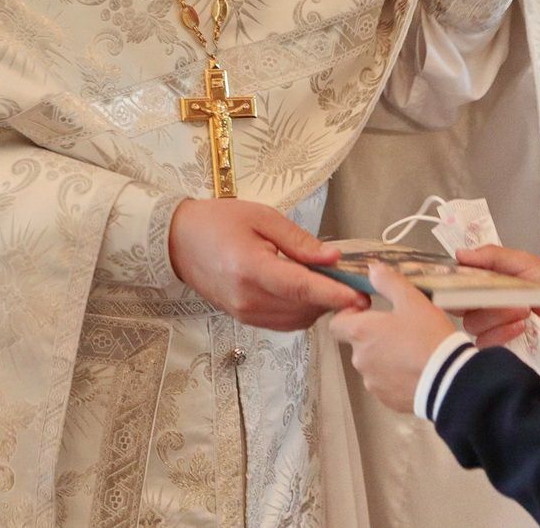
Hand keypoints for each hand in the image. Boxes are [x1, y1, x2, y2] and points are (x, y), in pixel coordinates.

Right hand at [167, 199, 365, 330]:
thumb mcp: (262, 217)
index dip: (335, 294)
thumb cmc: (219, 221)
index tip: (362, 296)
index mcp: (251, 269)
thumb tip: (333, 258)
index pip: (302, 289)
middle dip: (332, 299)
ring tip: (326, 281)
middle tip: (348, 278)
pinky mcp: (244, 320)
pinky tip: (304, 290)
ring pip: (297, 321)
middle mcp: (248, 299)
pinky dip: (301, 310)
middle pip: (304, 310)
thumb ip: (299, 241)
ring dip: (318, 306)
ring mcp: (245, 314)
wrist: (178, 241)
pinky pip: (284, 322)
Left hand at [329, 263, 459, 414]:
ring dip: (385, 357)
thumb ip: (389, 282)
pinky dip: (395, 376)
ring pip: (372, 364)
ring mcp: (372, 382)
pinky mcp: (386, 399)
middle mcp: (360, 359)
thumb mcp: (413, 301)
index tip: (368, 310)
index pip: (336, 323)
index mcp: (361, 332)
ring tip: (411, 350)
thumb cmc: (429, 338)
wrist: (448, 381)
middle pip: (357, 343)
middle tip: (400, 329)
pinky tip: (415, 369)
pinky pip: (385, 383)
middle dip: (374, 336)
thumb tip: (373, 270)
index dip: (349, 315)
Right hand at [455, 245, 539, 347]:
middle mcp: (480, 304)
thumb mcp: (522, 262)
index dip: (450, 285)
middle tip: (500, 295)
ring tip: (524, 310)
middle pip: (458, 306)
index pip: (453, 284)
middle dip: (479, 300)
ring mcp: (489, 326)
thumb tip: (460, 253)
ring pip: (473, 325)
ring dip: (499, 316)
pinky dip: (503, 333)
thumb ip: (492, 256)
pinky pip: (487, 342)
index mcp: (482, 282)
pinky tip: (521, 326)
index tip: (461, 282)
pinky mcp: (499, 345)